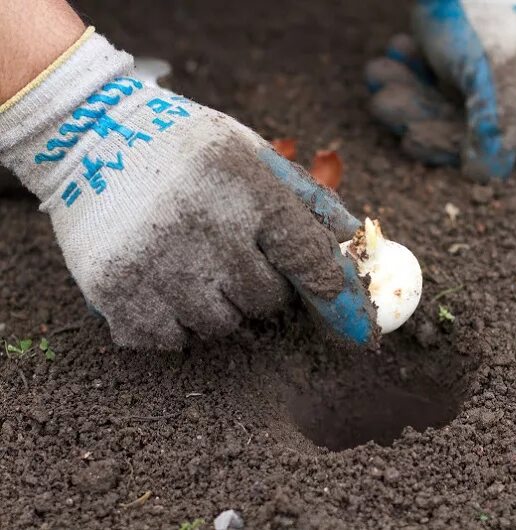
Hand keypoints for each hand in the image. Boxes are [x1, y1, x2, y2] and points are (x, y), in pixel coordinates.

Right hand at [0, 30, 375, 349]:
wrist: (88, 133)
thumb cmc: (185, 147)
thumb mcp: (250, 153)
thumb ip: (306, 198)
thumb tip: (354, 239)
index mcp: (247, 188)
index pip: (309, 257)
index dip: (338, 296)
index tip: (356, 325)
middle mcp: (206, 227)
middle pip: (265, 301)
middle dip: (260, 287)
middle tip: (235, 257)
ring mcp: (157, 261)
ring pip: (219, 325)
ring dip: (216, 305)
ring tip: (192, 264)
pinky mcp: (114, 288)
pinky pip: (170, 340)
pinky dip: (173, 323)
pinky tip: (162, 283)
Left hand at [366, 0, 515, 181]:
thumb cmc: (483, 21)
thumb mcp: (493, 74)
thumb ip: (492, 123)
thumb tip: (486, 177)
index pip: (489, 150)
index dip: (446, 145)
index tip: (410, 136)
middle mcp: (510, 107)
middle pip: (455, 133)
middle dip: (414, 113)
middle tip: (383, 100)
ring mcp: (480, 93)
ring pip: (434, 112)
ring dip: (401, 93)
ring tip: (379, 69)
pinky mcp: (453, 78)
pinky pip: (424, 91)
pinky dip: (405, 73)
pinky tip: (397, 50)